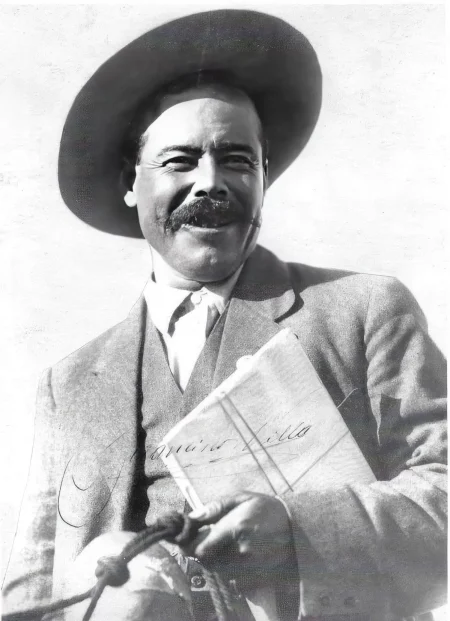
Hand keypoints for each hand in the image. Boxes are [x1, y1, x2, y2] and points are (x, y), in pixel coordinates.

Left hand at [181, 492, 297, 590]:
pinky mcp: (257, 580)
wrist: (301, 531)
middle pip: (207, 562)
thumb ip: (216, 507)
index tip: (188, 538)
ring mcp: (250, 569)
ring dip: (216, 560)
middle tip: (208, 538)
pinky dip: (230, 570)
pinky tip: (239, 556)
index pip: (200, 549)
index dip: (190, 545)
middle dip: (203, 551)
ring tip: (226, 545)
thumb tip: (192, 517)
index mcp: (235, 528)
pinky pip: (233, 580)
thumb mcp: (244, 498)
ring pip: (219, 571)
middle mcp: (241, 552)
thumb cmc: (270, 510)